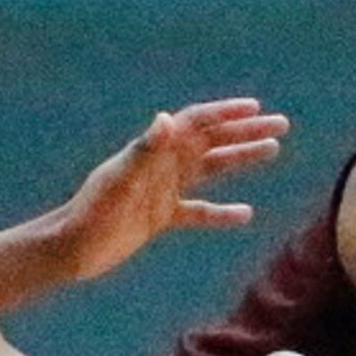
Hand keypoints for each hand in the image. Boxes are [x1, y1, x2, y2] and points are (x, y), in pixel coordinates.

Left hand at [58, 98, 290, 284]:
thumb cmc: (94, 211)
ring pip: (211, 169)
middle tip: (281, 125)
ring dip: (241, 158)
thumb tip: (166, 118)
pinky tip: (246, 214)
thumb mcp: (121, 179)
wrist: (74, 246)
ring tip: (273, 151)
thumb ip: (145, 149)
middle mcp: (163, 164)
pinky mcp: (162, 216)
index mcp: (156, 150)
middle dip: (246, 131)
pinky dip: (222, 213)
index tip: (257, 109)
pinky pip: (200, 212)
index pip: (198, 123)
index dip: (227, 113)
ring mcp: (164, 190)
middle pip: (212, 141)